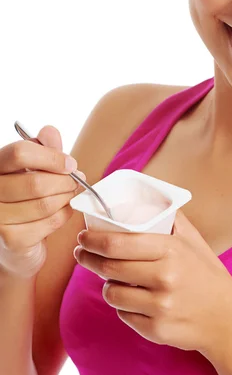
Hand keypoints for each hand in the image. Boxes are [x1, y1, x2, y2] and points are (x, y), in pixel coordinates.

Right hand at [0, 126, 84, 278]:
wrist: (15, 242)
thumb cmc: (24, 197)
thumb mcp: (34, 167)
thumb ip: (42, 149)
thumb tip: (50, 132)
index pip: (20, 153)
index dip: (51, 157)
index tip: (70, 164)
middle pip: (36, 182)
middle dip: (65, 182)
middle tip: (77, 181)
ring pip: (45, 204)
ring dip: (66, 198)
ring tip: (71, 194)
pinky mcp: (10, 240)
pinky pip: (49, 222)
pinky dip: (64, 215)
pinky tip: (63, 211)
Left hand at [74, 209, 231, 355]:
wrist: (228, 319)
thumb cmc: (208, 275)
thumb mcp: (194, 241)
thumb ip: (171, 218)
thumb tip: (148, 197)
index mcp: (171, 250)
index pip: (118, 243)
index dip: (93, 239)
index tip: (83, 237)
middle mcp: (164, 277)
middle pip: (109, 267)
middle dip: (88, 259)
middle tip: (82, 253)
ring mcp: (159, 306)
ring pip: (111, 293)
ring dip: (108, 284)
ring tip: (116, 278)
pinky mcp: (155, 329)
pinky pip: (123, 315)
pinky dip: (124, 306)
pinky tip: (137, 300)